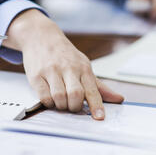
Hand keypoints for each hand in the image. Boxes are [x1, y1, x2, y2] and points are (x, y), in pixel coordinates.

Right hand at [3, 9, 123, 119]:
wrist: (41, 36)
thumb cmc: (65, 55)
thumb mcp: (84, 66)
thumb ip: (99, 86)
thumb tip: (119, 99)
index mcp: (83, 68)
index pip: (92, 90)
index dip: (96, 105)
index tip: (99, 117)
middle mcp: (68, 68)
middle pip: (75, 95)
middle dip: (74, 107)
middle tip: (72, 106)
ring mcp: (51, 71)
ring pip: (59, 97)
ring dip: (61, 105)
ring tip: (61, 101)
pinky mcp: (36, 75)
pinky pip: (44, 96)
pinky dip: (48, 102)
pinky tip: (50, 97)